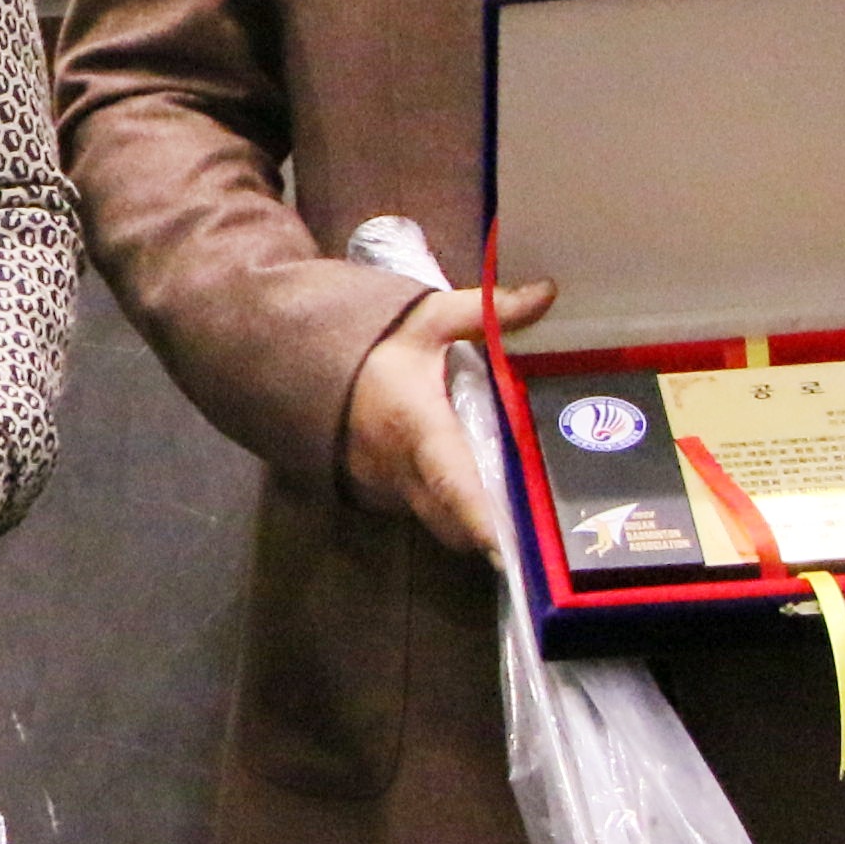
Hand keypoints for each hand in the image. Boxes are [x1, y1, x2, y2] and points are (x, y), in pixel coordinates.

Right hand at [341, 279, 558, 555]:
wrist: (296, 360)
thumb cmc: (370, 343)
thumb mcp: (426, 318)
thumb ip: (487, 312)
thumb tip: (549, 294)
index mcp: (417, 424)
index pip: (451, 480)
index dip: (478, 516)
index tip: (504, 549)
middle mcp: (397, 466)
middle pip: (451, 522)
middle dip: (487, 533)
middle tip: (528, 534)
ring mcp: (381, 486)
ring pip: (435, 521)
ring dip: (465, 521)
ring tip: (503, 510)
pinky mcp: (372, 493)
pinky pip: (417, 511)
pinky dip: (440, 508)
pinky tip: (460, 487)